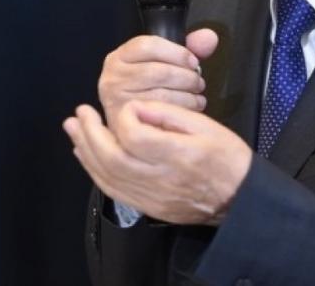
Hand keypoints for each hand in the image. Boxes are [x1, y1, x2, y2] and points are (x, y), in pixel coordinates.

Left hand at [63, 100, 252, 224]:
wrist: (240, 199)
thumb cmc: (227, 158)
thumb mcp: (208, 126)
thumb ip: (170, 115)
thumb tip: (138, 107)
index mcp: (179, 155)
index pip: (135, 136)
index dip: (125, 116)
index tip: (129, 105)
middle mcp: (161, 180)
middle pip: (113, 159)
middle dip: (91, 134)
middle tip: (80, 112)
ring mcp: (152, 198)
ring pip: (107, 177)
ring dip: (86, 150)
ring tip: (73, 128)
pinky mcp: (149, 208)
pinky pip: (114, 191)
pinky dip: (95, 171)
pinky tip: (85, 154)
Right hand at [97, 29, 217, 135]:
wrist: (132, 124)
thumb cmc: (150, 89)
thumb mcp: (165, 62)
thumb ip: (189, 47)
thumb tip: (208, 38)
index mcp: (120, 56)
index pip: (148, 45)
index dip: (177, 53)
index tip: (193, 62)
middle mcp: (112, 76)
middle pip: (158, 71)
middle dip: (186, 77)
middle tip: (198, 83)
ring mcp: (116, 100)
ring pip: (161, 93)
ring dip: (187, 95)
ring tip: (197, 96)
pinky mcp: (124, 122)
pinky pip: (161, 113)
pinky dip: (182, 109)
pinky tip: (191, 108)